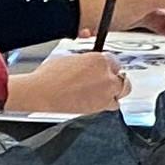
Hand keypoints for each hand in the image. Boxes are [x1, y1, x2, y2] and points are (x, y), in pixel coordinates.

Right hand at [7, 49, 130, 119]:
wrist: (42, 92)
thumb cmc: (50, 75)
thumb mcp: (70, 57)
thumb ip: (87, 61)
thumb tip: (90, 65)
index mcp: (99, 59)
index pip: (113, 61)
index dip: (108, 65)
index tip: (104, 68)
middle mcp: (106, 76)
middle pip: (122, 77)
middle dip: (116, 78)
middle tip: (109, 79)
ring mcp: (105, 93)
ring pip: (121, 92)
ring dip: (115, 91)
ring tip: (104, 91)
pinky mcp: (99, 107)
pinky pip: (111, 105)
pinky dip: (107, 103)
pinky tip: (97, 100)